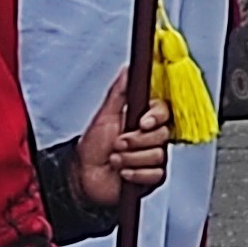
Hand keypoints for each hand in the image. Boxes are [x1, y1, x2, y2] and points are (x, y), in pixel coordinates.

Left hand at [67, 90, 172, 209]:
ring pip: (158, 155)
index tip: (143, 122)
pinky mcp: (152, 176)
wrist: (83, 177)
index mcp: (143, 120)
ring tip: (115, 159)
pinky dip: (136, 174)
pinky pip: (156, 174)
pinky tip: (123, 172)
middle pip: (162, 134)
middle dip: (136, 141)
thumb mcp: (104, 116)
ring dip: (131, 158)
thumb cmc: (92, 147)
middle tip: (118, 144)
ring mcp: (153, 157)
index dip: (155, 117)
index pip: (163, 112)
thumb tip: (128, 69)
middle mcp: (151, 138)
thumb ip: (119, 92)